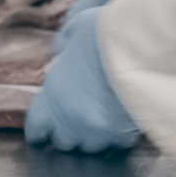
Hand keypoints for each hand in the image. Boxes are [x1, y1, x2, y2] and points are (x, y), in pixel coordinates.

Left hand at [25, 8, 139, 152]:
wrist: (138, 49)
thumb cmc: (103, 36)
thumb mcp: (74, 30)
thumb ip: (63, 46)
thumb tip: (62, 52)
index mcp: (52, 98)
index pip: (36, 129)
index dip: (41, 130)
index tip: (45, 130)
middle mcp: (70, 121)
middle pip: (64, 141)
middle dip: (70, 131)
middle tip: (81, 116)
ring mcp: (96, 132)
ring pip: (92, 146)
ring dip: (95, 135)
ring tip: (105, 119)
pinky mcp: (121, 136)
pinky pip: (118, 144)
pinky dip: (120, 136)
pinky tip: (125, 121)